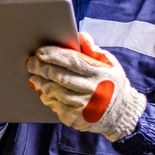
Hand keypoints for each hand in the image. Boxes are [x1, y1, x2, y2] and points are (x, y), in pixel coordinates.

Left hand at [26, 32, 146, 141]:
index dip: (53, 55)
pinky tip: (44, 93)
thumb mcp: (109, 64)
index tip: (39, 52)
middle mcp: (92, 89)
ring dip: (42, 84)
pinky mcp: (79, 119)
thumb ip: (93, 50)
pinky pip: (58, 107)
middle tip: (30, 63)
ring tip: (34, 77)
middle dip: (42, 68)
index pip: (72, 61)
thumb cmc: (113, 84)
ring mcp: (85, 106)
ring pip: (57, 92)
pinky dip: (49, 99)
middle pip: (60, 76)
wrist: (123, 114)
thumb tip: (80, 36)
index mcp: (98, 72)